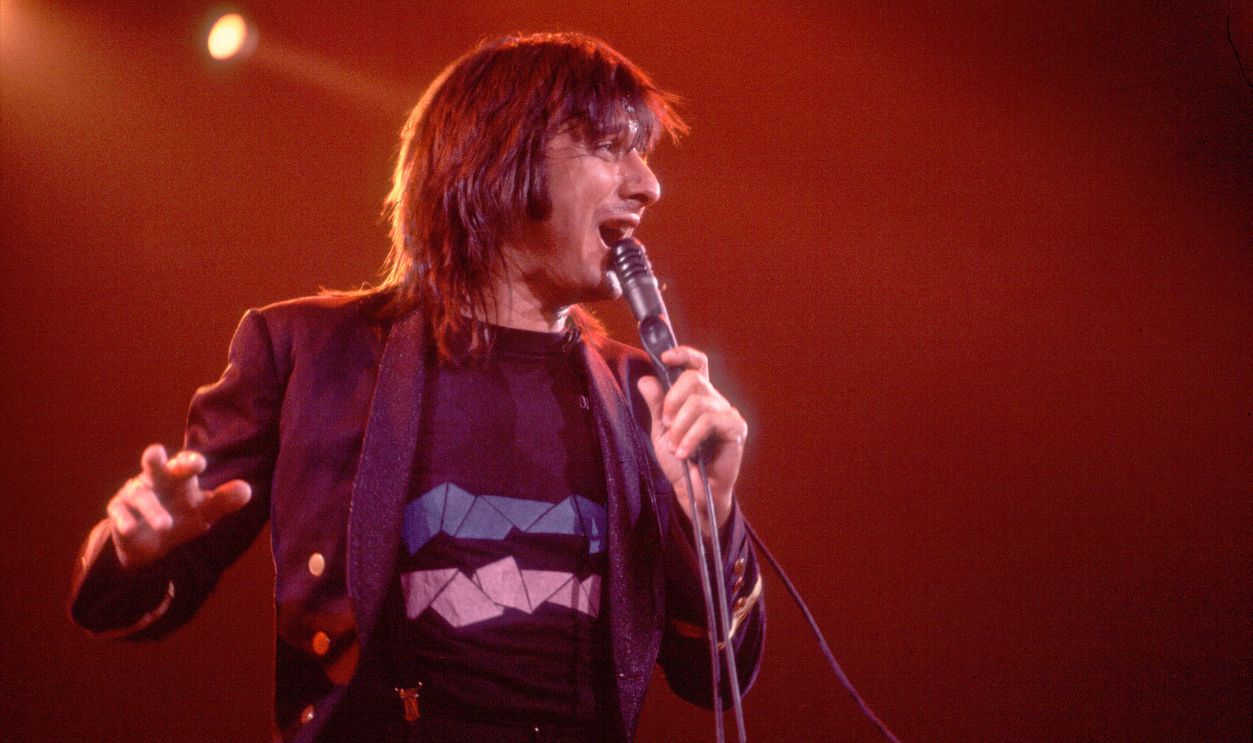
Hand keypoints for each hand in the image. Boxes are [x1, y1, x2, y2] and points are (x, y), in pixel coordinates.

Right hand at [106, 444, 251, 570]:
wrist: (149, 540)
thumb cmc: (182, 514)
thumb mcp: (204, 510)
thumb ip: (224, 501)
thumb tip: (246, 490)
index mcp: (178, 475)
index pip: (184, 462)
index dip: (189, 461)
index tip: (198, 464)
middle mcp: (154, 478)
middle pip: (153, 464)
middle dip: (154, 459)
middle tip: (156, 454)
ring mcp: (134, 493)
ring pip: (140, 495)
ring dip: (152, 510)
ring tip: (165, 526)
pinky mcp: (118, 511)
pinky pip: (119, 514)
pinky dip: (124, 521)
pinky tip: (130, 529)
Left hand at [637, 346, 746, 535]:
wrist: (694, 492)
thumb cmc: (681, 462)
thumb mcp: (660, 432)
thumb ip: (656, 406)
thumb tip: (645, 379)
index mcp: (698, 397)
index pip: (696, 364)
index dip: (683, 354)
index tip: (664, 357)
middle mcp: (715, 400)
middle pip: (693, 377)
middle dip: (671, 401)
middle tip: (665, 425)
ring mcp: (727, 413)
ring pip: (698, 402)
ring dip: (679, 427)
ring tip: (675, 448)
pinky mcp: (735, 428)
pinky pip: (708, 420)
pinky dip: (691, 437)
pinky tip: (685, 453)